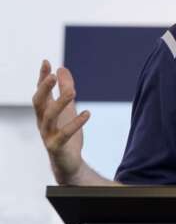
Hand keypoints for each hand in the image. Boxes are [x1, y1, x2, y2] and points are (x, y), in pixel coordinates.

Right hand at [33, 60, 89, 183]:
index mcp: (44, 111)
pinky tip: (87, 113)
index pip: (40, 91)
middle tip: (52, 76)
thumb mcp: (67, 108)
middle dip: (44, 89)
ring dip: (59, 103)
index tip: (46, 62)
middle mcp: (42, 121)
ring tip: (73, 91)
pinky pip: (64, 134)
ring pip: (49, 117)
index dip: (42, 77)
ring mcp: (47, 134)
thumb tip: (62, 68)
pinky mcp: (56, 146)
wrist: (67, 161)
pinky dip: (75, 123)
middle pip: (38, 103)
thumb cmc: (65, 132)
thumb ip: (65, 89)